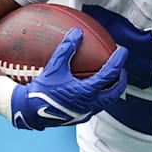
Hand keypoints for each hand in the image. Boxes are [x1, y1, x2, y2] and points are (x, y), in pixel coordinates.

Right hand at [10, 28, 128, 129]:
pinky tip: (91, 92)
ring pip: (106, 102)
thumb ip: (66, 49)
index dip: (118, 60)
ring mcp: (86, 113)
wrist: (28, 112)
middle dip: (121, 80)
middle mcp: (90, 104)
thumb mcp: (54, 68)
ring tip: (110, 81)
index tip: (123, 51)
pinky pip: (94, 107)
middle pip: (115, 92)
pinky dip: (98, 98)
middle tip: (121, 70)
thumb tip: (76, 32)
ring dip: (111, 90)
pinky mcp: (79, 118)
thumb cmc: (40, 91)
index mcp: (87, 92)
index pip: (110, 74)